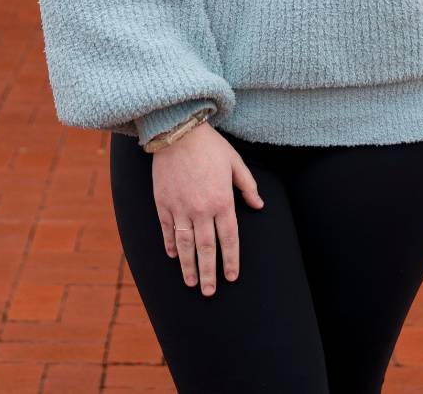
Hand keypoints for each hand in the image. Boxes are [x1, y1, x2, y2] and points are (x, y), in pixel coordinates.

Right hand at [149, 121, 263, 296]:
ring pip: (185, 245)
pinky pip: (167, 230)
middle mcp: (201, 209)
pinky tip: (174, 257)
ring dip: (188, 266)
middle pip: (206, 248)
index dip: (231, 260)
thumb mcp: (235, 162)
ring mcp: (180, 207)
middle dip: (208, 272)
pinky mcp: (163, 203)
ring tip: (191, 283)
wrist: (177, 130)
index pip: (229, 238)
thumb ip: (247, 186)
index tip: (231, 277)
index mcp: (222, 201)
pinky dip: (171, 245)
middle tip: (209, 292)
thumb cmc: (209, 145)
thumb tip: (259, 205)